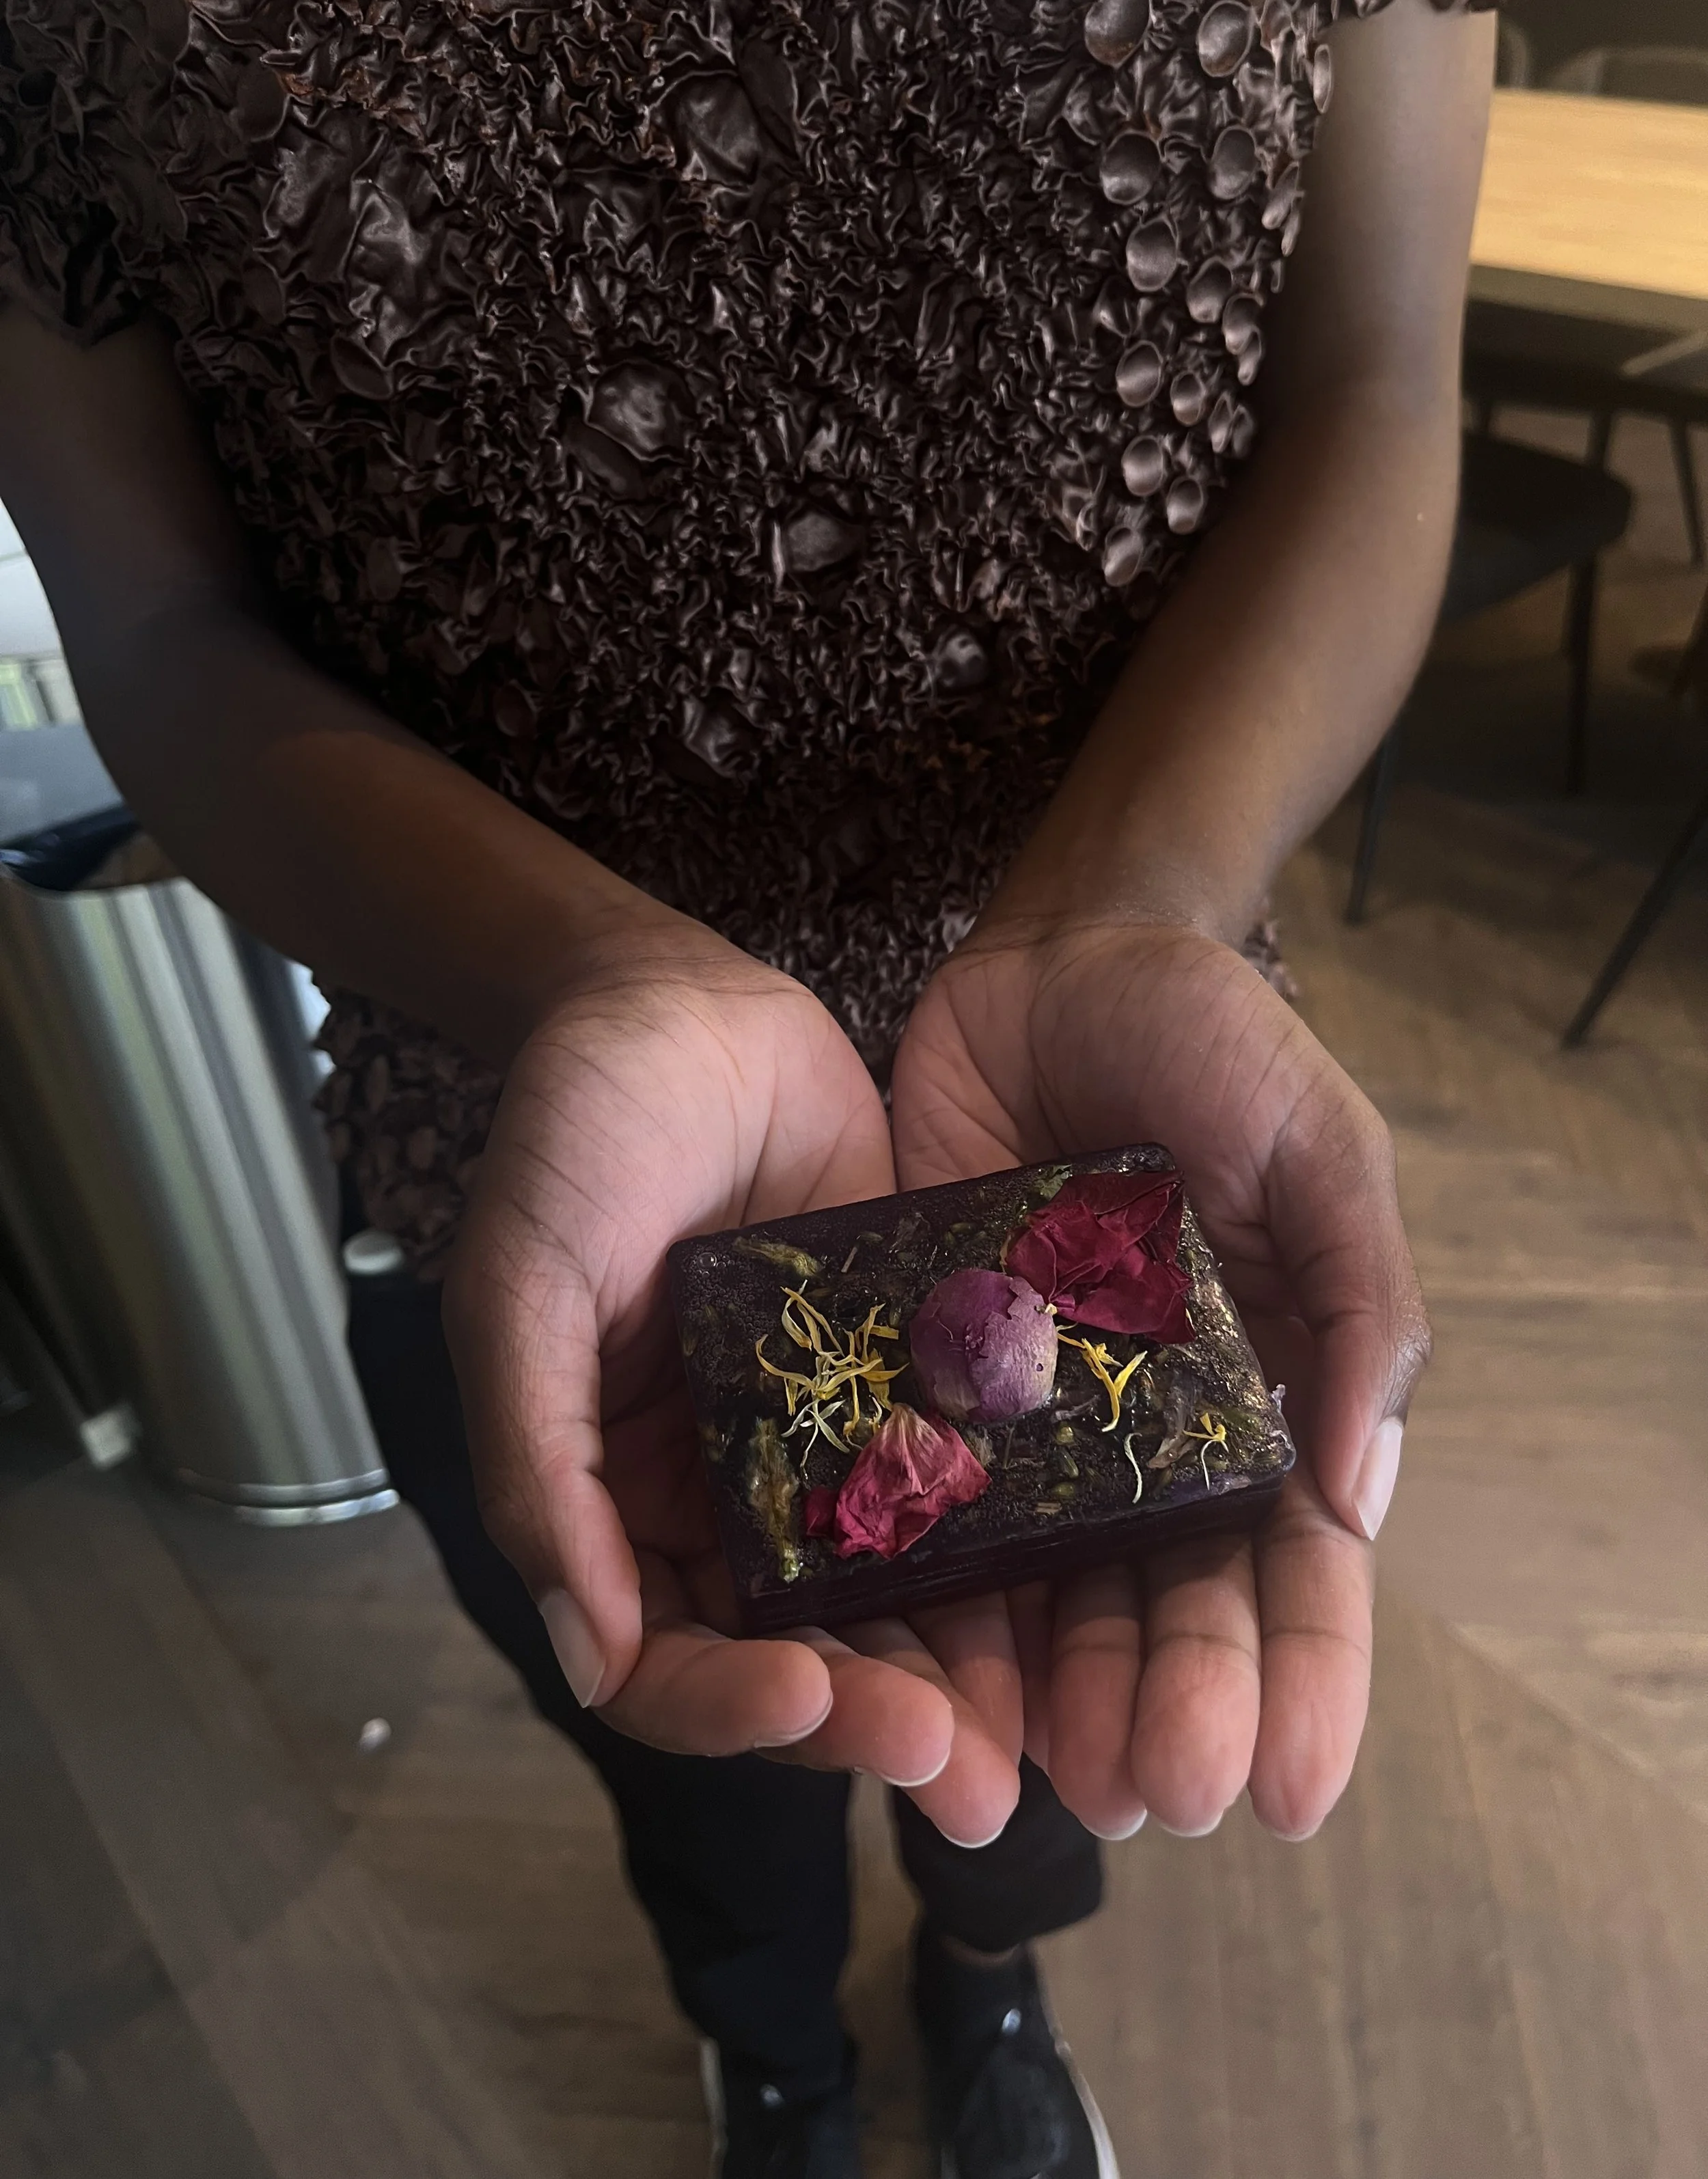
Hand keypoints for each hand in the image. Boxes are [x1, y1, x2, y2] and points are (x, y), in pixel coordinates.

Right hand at [442, 925, 1021, 1844]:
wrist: (681, 1001)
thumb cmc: (576, 1132)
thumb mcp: (523, 1284)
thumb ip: (538, 1464)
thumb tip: (588, 1653)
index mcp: (620, 1497)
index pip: (668, 1656)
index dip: (733, 1706)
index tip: (813, 1707)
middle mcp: (728, 1495)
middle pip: (800, 1656)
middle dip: (877, 1722)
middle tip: (967, 1778)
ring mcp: (828, 1443)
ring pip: (898, 1599)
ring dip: (961, 1678)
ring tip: (1041, 1745)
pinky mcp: (914, 1379)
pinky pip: (966, 1488)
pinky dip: (1014, 1558)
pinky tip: (1082, 1602)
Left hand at [890, 917, 1427, 1840]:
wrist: (1060, 952)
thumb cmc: (1212, 1040)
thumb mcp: (1321, 1149)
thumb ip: (1359, 1309)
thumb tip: (1362, 1494)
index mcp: (1263, 1392)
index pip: (1293, 1565)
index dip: (1302, 1678)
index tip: (1292, 1787)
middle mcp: (1147, 1429)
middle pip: (1165, 1600)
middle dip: (1168, 1703)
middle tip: (1149, 1796)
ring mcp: (1031, 1413)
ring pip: (1046, 1587)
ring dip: (1050, 1694)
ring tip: (1046, 1786)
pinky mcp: (925, 1374)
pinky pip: (925, 1506)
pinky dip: (931, 1600)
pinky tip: (929, 1678)